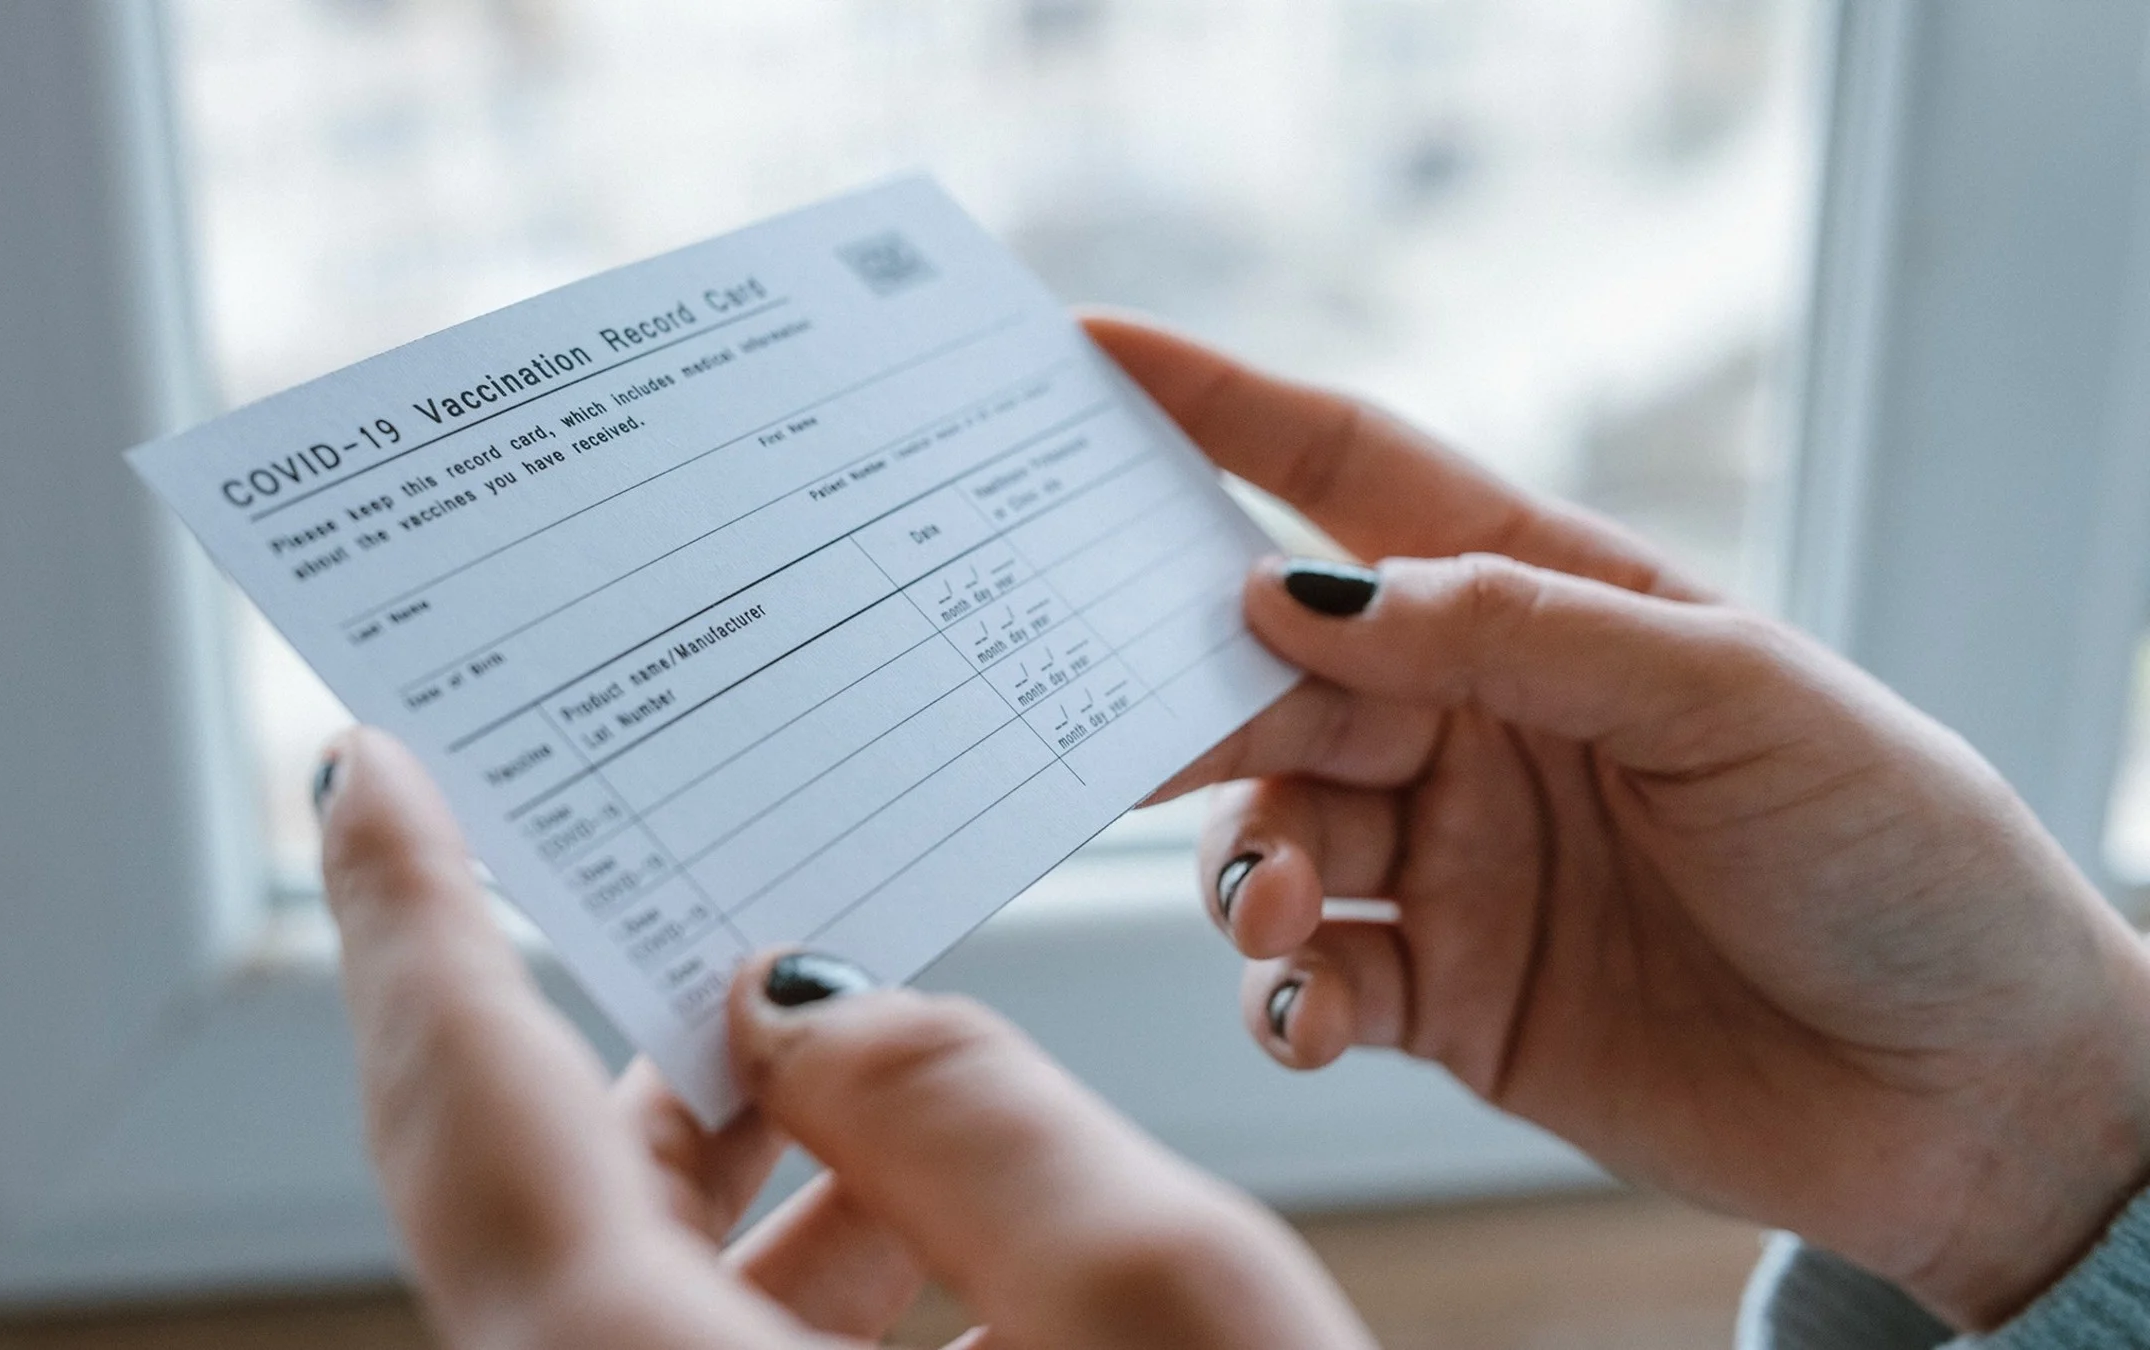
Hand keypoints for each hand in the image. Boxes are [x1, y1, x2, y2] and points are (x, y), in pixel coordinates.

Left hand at [317, 727, 1373, 1349]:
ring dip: (744, 1152)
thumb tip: (815, 1009)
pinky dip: (790, 1268)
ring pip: (634, 1286)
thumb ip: (976, 1110)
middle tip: (673, 858)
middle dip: (623, 1018)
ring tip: (846, 1022)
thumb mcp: (1170, 1316)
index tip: (371, 765)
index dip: (407, 912)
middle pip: (542, 1193)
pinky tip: (913, 1198)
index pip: (469, 1105)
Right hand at [1088, 313, 2149, 1329]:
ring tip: (1289, 908)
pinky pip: (1309, 981)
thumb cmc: (1898, 852)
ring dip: (1245, 864)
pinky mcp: (1446, 997)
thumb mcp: (1731, 696)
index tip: (1088, 358)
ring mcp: (1453, 860)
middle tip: (1126, 722)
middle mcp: (1472, 719)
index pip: (1351, 477)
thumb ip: (1513, 633)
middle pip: (1272, 672)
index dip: (1217, 407)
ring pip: (1266, 832)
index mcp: (1545, 601)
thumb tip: (1297, 593)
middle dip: (1189, 689)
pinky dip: (1280, 995)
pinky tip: (1312, 1009)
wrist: (1975, 1092)